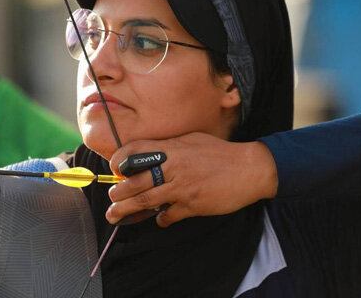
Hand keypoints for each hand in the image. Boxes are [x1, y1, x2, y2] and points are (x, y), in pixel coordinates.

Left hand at [106, 132, 277, 226]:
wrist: (250, 168)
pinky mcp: (193, 204)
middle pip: (135, 181)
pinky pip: (168, 215)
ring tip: (114, 216)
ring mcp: (182, 187)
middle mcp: (173, 166)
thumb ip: (168, 147)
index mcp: (171, 148)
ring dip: (127, 210)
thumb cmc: (219, 153)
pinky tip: (159, 220)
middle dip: (118, 193)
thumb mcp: (191, 140)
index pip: (134, 151)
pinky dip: (160, 219)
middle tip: (111, 199)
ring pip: (146, 201)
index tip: (115, 169)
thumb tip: (147, 155)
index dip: (119, 160)